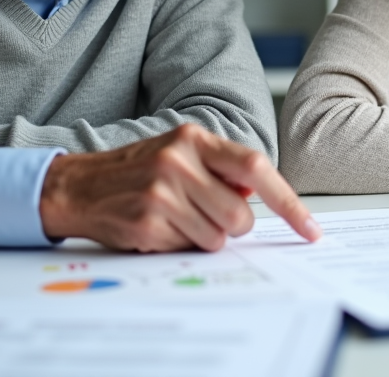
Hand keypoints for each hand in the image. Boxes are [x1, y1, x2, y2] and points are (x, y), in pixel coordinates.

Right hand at [40, 124, 322, 251]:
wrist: (78, 185)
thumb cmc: (138, 170)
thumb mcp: (181, 152)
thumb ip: (221, 168)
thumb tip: (261, 197)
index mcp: (194, 139)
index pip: (256, 167)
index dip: (288, 203)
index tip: (311, 230)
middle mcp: (179, 161)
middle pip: (240, 214)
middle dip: (232, 225)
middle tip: (206, 214)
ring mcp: (161, 192)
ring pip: (217, 237)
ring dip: (204, 236)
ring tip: (176, 217)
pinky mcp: (147, 223)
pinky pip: (187, 248)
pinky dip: (179, 244)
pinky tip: (158, 226)